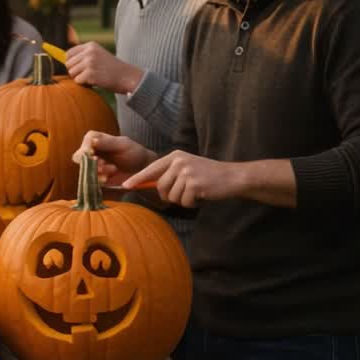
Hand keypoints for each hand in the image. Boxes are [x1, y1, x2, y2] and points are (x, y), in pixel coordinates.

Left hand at [65, 42, 142, 93]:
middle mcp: (89, 52)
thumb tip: (62, 59)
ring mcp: (89, 62)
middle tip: (88, 74)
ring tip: (93, 77)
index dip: (71, 63)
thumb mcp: (98, 55)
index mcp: (90, 45)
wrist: (127, 76)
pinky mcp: (90, 74)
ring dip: (80, 78)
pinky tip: (95, 81)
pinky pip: (77, 81)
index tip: (80, 68)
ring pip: (71, 73)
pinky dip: (84, 84)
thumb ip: (83, 55)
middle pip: (68, 64)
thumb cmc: (111, 68)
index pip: (68, 53)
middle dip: (75, 71)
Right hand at [72, 131, 156, 185]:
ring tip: (113, 169)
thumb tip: (92, 140)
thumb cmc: (134, 152)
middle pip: (79, 157)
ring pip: (85, 169)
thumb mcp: (123, 144)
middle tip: (102, 165)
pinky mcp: (96, 176)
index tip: (92, 154)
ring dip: (97, 171)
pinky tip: (108, 178)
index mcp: (96, 139)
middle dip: (89, 162)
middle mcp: (91, 152)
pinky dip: (98, 180)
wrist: (142, 168)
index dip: (86, 149)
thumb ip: (107, 142)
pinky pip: (90, 180)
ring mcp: (92, 165)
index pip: (85, 142)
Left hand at [126, 151, 244, 207]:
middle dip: (170, 195)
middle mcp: (179, 162)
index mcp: (175, 156)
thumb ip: (169, 174)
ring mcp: (186, 172)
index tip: (126, 185)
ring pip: (172, 196)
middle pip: (160, 187)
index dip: (138, 178)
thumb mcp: (186, 168)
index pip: (151, 168)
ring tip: (196, 192)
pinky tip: (202, 195)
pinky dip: (191, 203)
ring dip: (183, 199)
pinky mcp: (194, 184)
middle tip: (185, 193)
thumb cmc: (208, 175)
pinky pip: (184, 201)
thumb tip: (148, 186)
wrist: (233, 177)